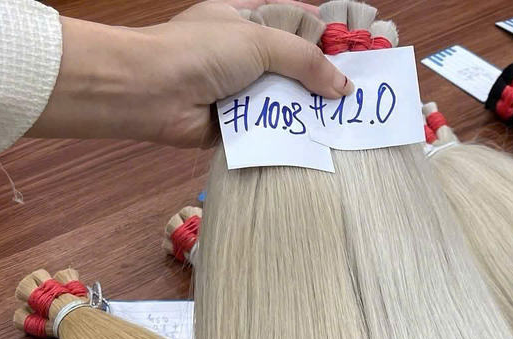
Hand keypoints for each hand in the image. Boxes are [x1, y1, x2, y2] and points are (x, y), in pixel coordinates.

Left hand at [28, 1, 352, 146]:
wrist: (152, 93)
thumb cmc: (199, 52)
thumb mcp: (259, 41)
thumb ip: (305, 60)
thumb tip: (343, 87)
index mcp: (248, 21)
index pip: (298, 22)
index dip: (329, 36)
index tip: (360, 51)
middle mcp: (245, 56)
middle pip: (295, 66)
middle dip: (324, 80)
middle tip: (359, 96)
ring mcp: (240, 92)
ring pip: (285, 101)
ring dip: (309, 111)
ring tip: (345, 123)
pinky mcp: (236, 126)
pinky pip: (269, 131)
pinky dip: (288, 136)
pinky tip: (315, 143)